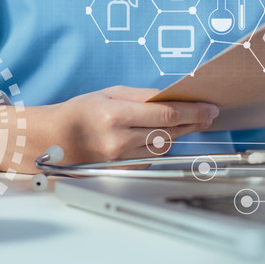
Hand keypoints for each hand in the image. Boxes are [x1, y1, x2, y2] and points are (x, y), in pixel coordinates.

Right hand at [46, 85, 218, 164]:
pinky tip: (153, 136)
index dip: (192, 112)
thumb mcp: (110, 93)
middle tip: (207, 114)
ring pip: (163, 146)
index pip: (165, 115)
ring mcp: (121, 159)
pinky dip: (158, 146)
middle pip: (169, 132)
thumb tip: (173, 98)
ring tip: (179, 122)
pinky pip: (152, 157)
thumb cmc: (81, 112)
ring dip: (175, 134)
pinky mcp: (123, 170)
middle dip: (191, 122)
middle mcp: (118, 140)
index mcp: (115, 115)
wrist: (55, 139)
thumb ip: (143, 96)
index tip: (210, 109)